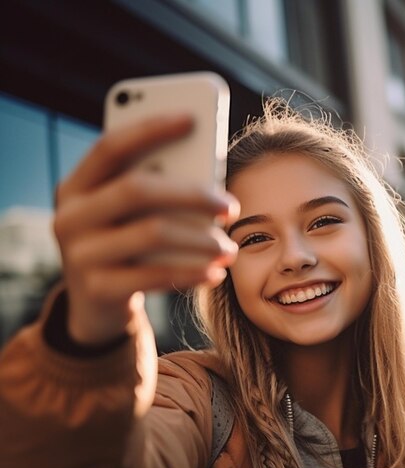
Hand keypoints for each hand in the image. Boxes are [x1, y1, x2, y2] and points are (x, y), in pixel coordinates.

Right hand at [53, 114, 238, 345]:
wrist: (95, 307)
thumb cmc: (123, 248)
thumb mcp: (125, 217)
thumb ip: (150, 191)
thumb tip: (207, 175)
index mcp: (75, 187)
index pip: (110, 147)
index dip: (150, 129)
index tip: (192, 118)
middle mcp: (69, 217)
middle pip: (137, 189)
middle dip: (192, 193)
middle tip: (230, 206)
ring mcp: (79, 255)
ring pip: (152, 233)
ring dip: (201, 240)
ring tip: (229, 247)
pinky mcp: (98, 289)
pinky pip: (156, 275)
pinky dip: (192, 272)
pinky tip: (216, 272)